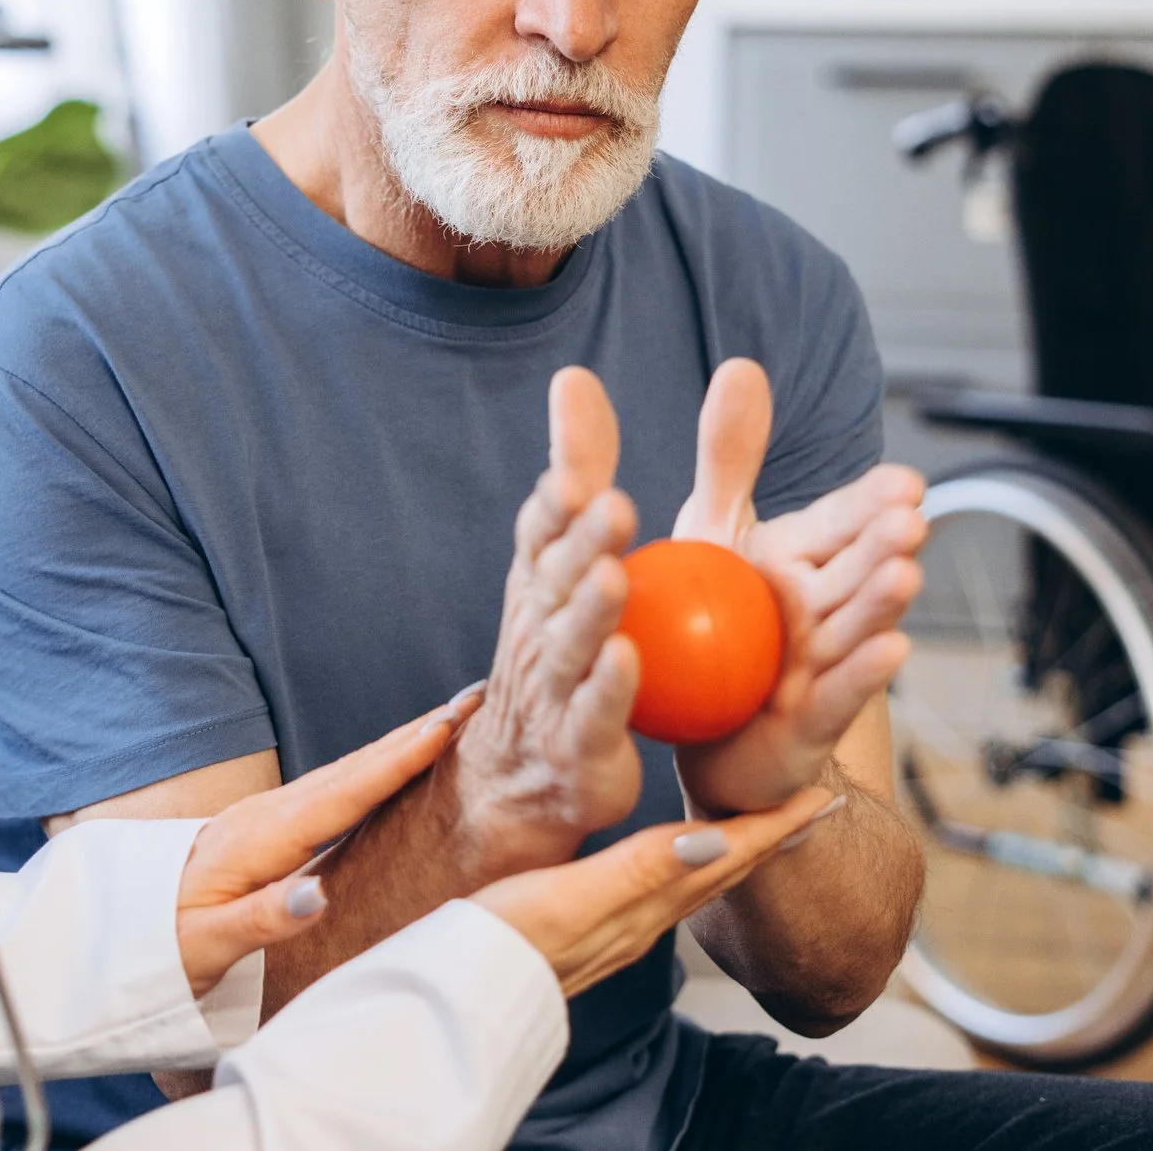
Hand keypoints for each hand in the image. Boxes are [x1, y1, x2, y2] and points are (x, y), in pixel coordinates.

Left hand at [174, 689, 479, 995]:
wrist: (114, 927)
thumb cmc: (160, 945)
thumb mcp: (202, 946)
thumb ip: (261, 919)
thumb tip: (317, 895)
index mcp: (258, 840)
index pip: (342, 794)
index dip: (397, 759)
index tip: (446, 725)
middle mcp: (267, 814)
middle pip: (354, 766)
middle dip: (415, 731)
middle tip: (475, 699)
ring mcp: (267, 813)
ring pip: (346, 770)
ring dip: (400, 742)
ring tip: (452, 718)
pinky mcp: (267, 823)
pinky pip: (335, 785)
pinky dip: (374, 764)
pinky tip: (397, 760)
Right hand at [450, 367, 644, 874]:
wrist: (524, 776)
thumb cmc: (559, 649)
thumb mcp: (564, 556)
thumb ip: (579, 469)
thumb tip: (572, 376)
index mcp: (538, 581)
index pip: (539, 533)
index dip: (553, 507)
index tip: (571, 476)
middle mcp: (539, 628)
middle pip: (557, 580)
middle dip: (582, 542)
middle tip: (615, 504)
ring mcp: (555, 690)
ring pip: (572, 645)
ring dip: (591, 611)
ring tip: (615, 576)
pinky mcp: (580, 746)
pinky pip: (594, 716)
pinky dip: (608, 690)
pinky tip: (628, 662)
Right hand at [474, 786, 840, 996]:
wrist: (455, 996)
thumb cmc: (501, 943)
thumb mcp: (570, 898)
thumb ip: (641, 871)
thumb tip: (717, 840)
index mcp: (643, 903)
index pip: (725, 856)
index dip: (774, 825)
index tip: (821, 796)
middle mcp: (641, 918)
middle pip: (723, 870)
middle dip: (771, 835)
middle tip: (813, 805)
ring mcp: (618, 926)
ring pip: (697, 880)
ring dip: (738, 850)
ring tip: (764, 827)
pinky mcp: (590, 926)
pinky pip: (663, 889)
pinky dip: (690, 864)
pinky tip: (678, 858)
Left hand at [670, 359, 925, 815]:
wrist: (700, 732)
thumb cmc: (707, 620)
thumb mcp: (710, 528)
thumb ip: (730, 455)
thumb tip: (742, 365)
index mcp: (802, 558)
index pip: (843, 522)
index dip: (871, 503)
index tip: (907, 480)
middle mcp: (824, 608)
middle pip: (857, 570)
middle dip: (883, 544)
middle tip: (912, 518)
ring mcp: (825, 664)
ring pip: (856, 628)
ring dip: (882, 604)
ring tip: (906, 574)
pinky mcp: (811, 718)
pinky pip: (838, 694)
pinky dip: (864, 674)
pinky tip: (893, 650)